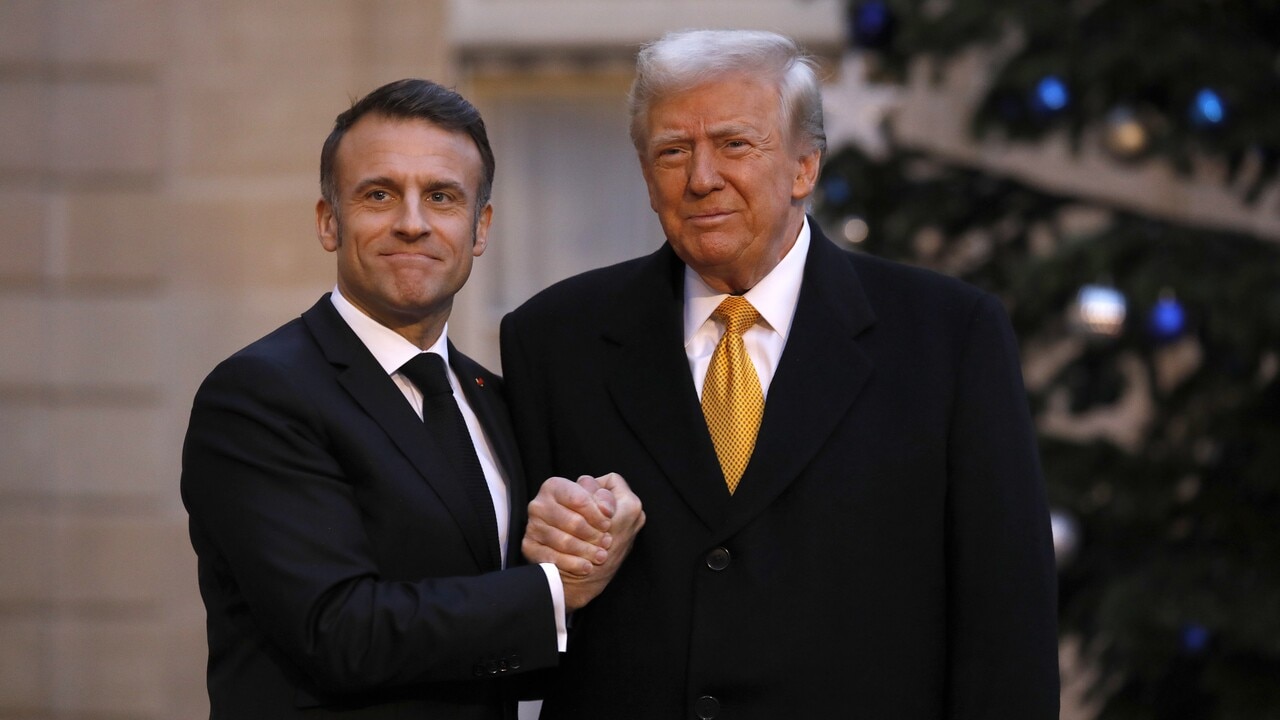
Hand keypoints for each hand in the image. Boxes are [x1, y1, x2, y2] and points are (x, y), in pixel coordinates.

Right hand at [524, 473, 644, 610]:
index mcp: (557, 487)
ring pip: (563, 541)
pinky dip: (573, 564)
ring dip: (586, 551)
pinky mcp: (529, 547)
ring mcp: (533, 526)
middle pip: (573, 522)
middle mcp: (540, 504)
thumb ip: (611, 497)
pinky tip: (586, 566)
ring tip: (600, 556)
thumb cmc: (597, 530)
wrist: (583, 568)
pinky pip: (552, 557)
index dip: (597, 514)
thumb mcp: (613, 508)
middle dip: (594, 535)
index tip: (608, 524)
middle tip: (606, 542)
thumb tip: (605, 507)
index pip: (580, 499)